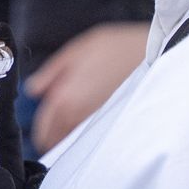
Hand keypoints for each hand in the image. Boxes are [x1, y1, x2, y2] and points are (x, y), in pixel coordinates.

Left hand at [28, 22, 147, 152]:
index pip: (43, 129)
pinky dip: (87, 132)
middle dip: (52, 137)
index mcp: (65, 97)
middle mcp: (79, 116)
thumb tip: (34, 89)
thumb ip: (53, 71)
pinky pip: (92, 135)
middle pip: (57, 142)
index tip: (42, 127)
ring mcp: (97, 122)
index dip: (40, 130)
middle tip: (55, 127)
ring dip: (69, 136)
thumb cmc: (118, 46)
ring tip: (74, 122)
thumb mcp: (79, 48)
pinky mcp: (113, 124)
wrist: (155, 53)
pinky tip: (92, 120)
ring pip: (75, 140)